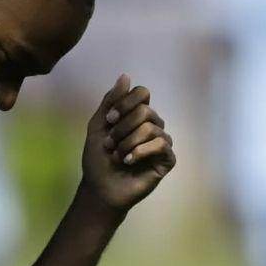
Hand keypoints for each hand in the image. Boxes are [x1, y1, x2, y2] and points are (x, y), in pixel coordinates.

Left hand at [81, 74, 175, 214]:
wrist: (100, 189)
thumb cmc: (98, 159)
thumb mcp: (98, 126)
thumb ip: (110, 101)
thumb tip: (126, 76)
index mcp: (137, 115)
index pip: (142, 93)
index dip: (124, 103)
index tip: (109, 120)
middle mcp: (152, 125)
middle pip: (144, 110)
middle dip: (122, 128)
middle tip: (109, 144)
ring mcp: (161, 142)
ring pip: (150, 127)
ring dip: (127, 143)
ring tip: (117, 156)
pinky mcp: (167, 159)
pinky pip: (161, 144)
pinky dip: (139, 152)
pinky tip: (128, 162)